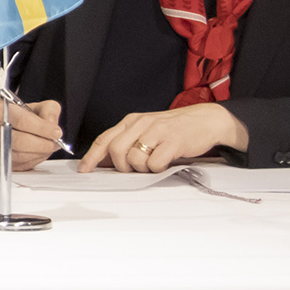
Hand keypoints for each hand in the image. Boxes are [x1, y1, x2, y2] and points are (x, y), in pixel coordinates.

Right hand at [0, 97, 65, 171]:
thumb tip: (52, 124)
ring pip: (19, 156)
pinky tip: (36, 153)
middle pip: (19, 141)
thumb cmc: (18, 118)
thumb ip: (49, 110)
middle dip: (43, 144)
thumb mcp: (35, 107)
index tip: (56, 133)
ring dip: (39, 154)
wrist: (0, 128)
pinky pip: (16, 165)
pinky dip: (31, 161)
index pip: (21, 120)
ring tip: (47, 148)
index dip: (42, 128)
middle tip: (55, 144)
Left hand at [79, 101, 247, 173]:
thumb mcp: (146, 131)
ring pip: (134, 158)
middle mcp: (141, 123)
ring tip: (152, 164)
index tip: (84, 170)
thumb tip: (104, 161)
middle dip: (121, 167)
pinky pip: (155, 162)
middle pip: (115, 150)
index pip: (104, 139)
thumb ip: (126, 142)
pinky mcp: (173, 140)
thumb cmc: (174, 129)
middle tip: (134, 170)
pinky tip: (164, 162)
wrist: (205, 120)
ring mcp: (156, 131)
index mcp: (131, 121)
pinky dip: (157, 168)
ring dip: (141, 169)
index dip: (92, 156)